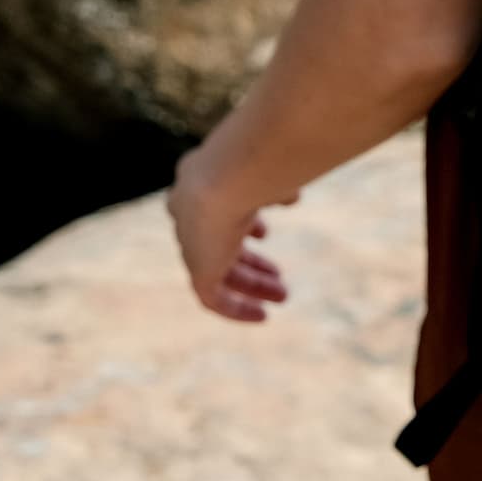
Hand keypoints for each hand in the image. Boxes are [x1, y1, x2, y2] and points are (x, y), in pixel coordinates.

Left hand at [172, 136, 290, 324]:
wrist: (224, 178)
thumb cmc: (254, 164)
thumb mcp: (269, 170)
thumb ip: (276, 185)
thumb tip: (291, 196)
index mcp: (201, 187)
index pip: (218, 211)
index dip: (243, 223)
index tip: (264, 232)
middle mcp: (190, 217)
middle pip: (220, 246)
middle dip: (251, 262)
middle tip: (279, 275)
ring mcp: (191, 243)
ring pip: (219, 272)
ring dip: (251, 284)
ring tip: (282, 294)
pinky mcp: (197, 269)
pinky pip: (212, 298)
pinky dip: (235, 309)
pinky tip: (261, 316)